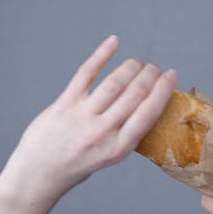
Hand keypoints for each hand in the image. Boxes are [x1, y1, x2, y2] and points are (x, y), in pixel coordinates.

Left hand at [0, 35, 176, 213]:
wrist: (40, 172)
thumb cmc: (80, 163)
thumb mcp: (112, 156)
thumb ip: (129, 132)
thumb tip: (149, 101)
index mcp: (119, 148)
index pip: (149, 112)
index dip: (164, 89)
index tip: (172, 75)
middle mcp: (102, 132)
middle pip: (134, 93)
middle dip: (150, 74)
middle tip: (155, 69)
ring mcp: (82, 116)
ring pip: (114, 82)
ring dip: (132, 67)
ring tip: (139, 63)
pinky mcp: (64, 103)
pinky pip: (86, 73)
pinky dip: (102, 54)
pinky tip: (114, 41)